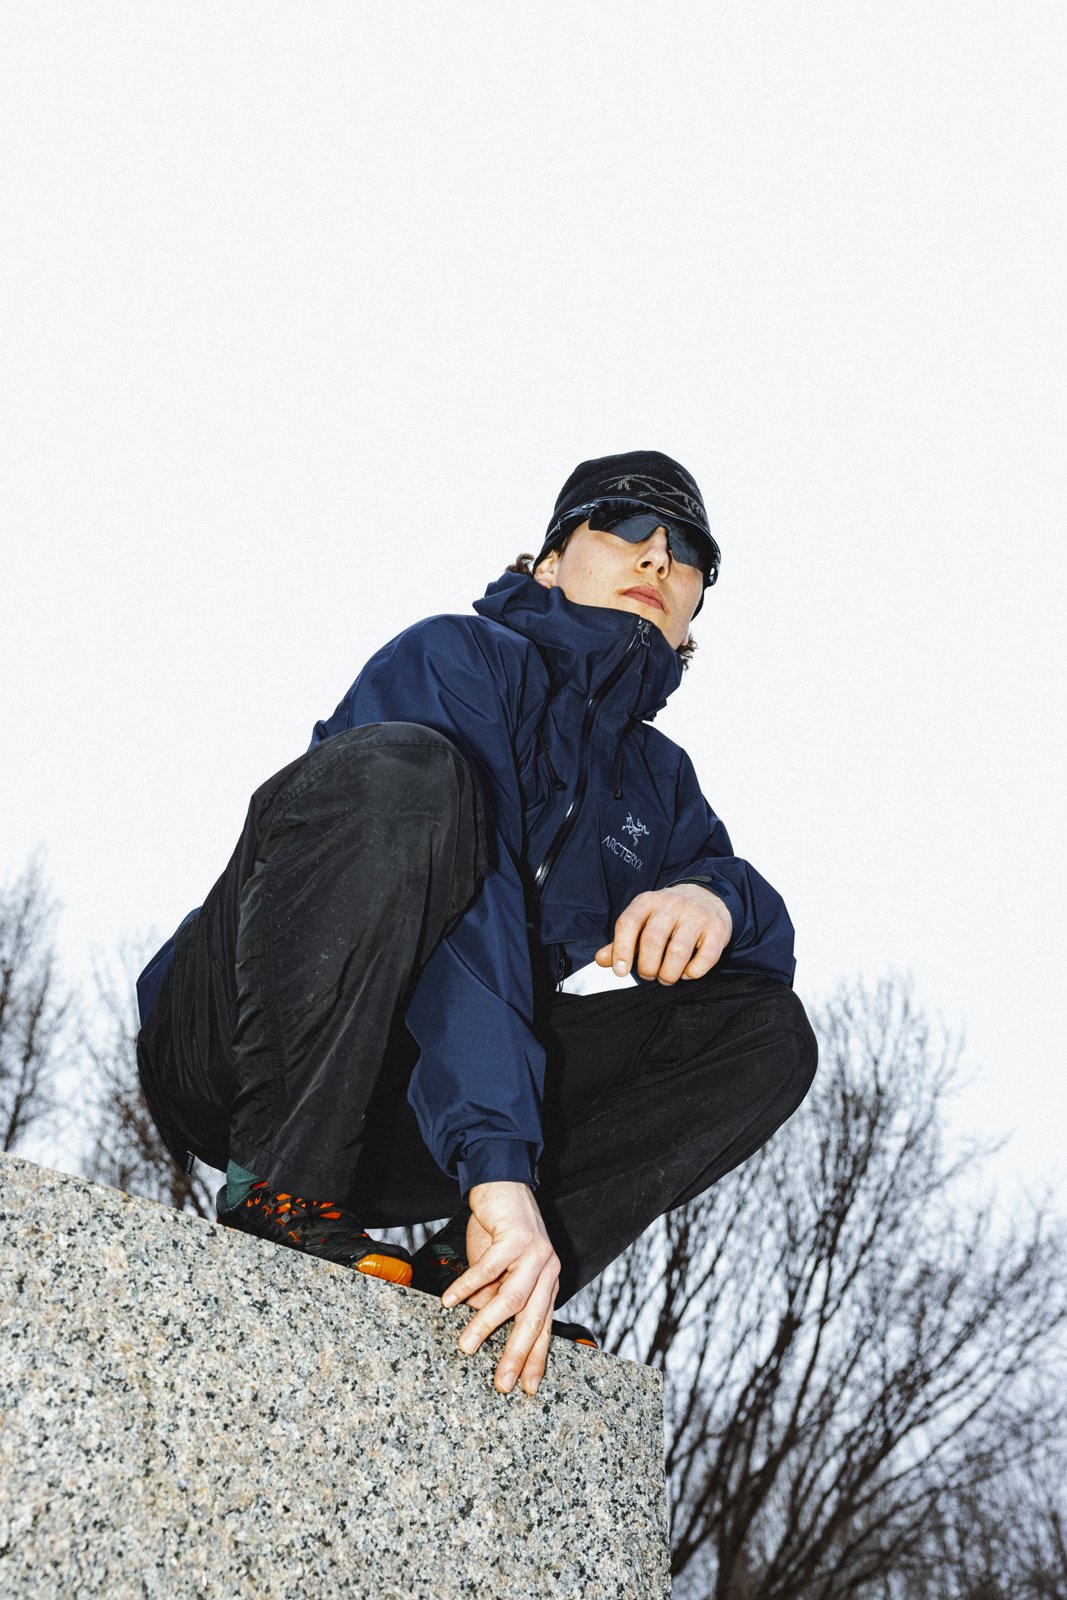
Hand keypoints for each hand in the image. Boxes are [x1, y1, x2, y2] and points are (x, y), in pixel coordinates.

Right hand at [441, 1181, 559, 1396]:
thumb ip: (494, 1295)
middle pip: (533, 1319)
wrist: (502, 1182)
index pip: (544, 1327)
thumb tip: (478, 1323)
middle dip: (516, 1354)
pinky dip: (469, 1286)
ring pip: (513, 1297)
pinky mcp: (517, 1236)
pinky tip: (451, 1301)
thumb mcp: (501, 1270)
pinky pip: (490, 1267)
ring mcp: (535, 1252)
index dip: (536, 1359)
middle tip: (501, 1383)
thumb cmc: (500, 1229)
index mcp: (547, 1282)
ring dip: (488, 1324)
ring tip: (466, 1346)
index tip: (525, 1388)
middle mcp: (548, 1269)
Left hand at [595, 884, 732, 984]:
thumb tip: (601, 960)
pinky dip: (693, 972)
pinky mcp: (717, 928)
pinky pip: (705, 958)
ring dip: (669, 973)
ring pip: (678, 951)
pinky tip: (687, 972)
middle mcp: (672, 904)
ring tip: (666, 977)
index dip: (621, 949)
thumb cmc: (668, 916)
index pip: (628, 922)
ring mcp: (697, 915)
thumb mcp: (642, 921)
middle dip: (647, 967)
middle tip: (649, 975)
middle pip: (653, 939)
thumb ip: (621, 941)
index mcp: (648, 901)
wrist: (707, 896)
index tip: (620, 971)